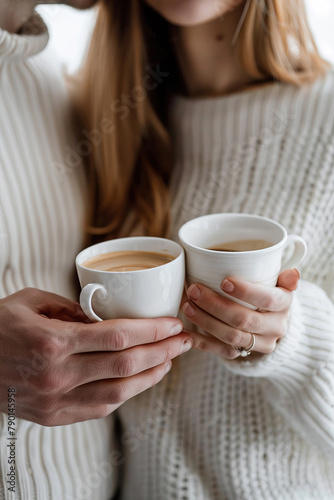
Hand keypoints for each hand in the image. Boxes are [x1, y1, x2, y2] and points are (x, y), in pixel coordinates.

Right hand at [0, 288, 190, 425]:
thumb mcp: (31, 301)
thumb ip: (71, 307)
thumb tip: (104, 315)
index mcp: (52, 342)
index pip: (117, 337)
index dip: (152, 330)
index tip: (172, 323)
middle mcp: (57, 375)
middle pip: (126, 366)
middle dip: (162, 351)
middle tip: (182, 340)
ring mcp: (55, 401)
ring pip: (119, 393)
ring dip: (151, 376)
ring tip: (169, 360)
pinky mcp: (53, 416)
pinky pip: (100, 408)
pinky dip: (126, 394)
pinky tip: (140, 380)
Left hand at [182, 269, 299, 359]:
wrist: (271, 325)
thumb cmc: (269, 295)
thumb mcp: (280, 284)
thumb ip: (285, 277)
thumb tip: (294, 272)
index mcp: (284, 305)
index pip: (268, 299)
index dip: (246, 291)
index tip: (224, 281)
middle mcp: (275, 328)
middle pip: (244, 320)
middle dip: (216, 305)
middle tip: (194, 290)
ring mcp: (258, 344)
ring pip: (231, 337)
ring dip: (205, 321)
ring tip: (187, 306)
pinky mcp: (242, 354)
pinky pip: (219, 351)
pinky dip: (201, 342)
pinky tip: (187, 331)